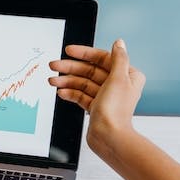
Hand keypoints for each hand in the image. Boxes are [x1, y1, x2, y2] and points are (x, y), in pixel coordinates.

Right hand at [48, 39, 144, 158]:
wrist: (109, 137)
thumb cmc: (116, 111)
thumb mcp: (118, 79)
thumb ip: (118, 58)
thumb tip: (119, 43)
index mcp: (127, 76)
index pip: (103, 59)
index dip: (84, 53)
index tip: (69, 51)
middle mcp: (117, 85)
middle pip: (90, 71)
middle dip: (70, 68)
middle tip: (54, 65)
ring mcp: (106, 97)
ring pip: (83, 83)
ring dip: (67, 81)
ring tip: (53, 81)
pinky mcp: (96, 108)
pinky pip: (81, 96)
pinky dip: (71, 93)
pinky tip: (61, 92)